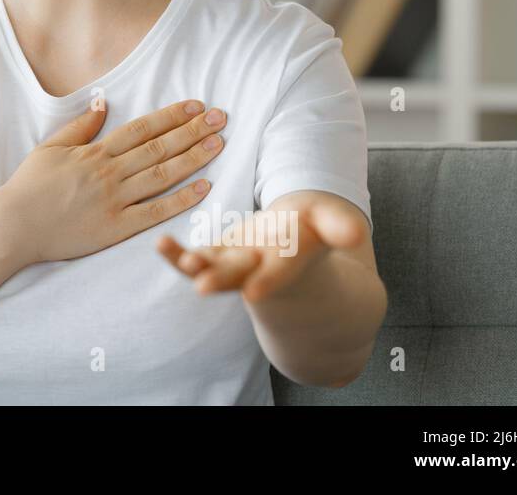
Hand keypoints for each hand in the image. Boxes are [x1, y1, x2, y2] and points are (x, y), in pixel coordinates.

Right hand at [0, 97, 228, 265]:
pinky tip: (204, 187)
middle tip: (221, 118)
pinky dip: (181, 199)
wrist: (14, 225)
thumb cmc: (29, 187)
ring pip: (162, 174)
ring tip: (219, 144)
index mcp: (95, 152)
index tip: (196, 105)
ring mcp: (114, 199)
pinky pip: (155, 211)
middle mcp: (109, 172)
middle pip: (159, 147)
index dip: (171, 115)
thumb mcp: (49, 148)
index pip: (142, 128)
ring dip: (193, 158)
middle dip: (192, 131)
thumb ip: (80, 126)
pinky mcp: (116, 227)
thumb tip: (103, 102)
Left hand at [156, 196, 366, 303]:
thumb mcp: (329, 226)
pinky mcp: (214, 258)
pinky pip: (191, 259)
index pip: (280, 274)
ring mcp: (232, 265)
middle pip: (239, 275)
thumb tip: (356, 231)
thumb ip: (338, 226)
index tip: (254, 291)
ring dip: (195, 268)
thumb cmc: (310, 234)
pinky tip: (160, 243)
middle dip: (223, 279)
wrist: (292, 254)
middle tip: (203, 286)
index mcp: (289, 262)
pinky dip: (175, 254)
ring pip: (211, 271)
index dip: (269, 281)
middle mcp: (257, 268)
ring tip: (183, 260)